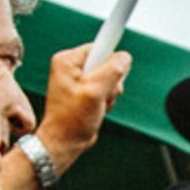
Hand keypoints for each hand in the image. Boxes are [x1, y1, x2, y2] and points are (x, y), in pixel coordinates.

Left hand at [34, 44, 129, 168]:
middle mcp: (71, 66)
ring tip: (97, 105)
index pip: (99, 46)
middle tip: (100, 96)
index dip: (110, 58)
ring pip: (109, 77)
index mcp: (67, 61)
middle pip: (106, 62)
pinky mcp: (85, 89)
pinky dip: (106, 99)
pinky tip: (97, 109)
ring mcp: (78, 78)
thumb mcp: (94, 92)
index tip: (120, 60)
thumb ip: (112, 70)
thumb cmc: (72, 120)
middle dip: (110, 81)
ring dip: (109, 93)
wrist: (64, 143)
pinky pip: (106, 87)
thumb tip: (125, 56)